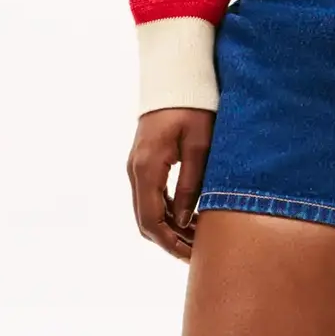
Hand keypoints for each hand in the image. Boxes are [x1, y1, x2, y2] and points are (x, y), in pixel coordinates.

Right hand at [129, 106, 214, 260]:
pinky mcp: (144, 164)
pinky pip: (151, 198)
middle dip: (170, 241)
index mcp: (147, 167)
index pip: (151, 220)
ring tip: (199, 239)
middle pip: (145, 221)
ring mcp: (137, 168)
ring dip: (170, 229)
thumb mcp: (199, 146)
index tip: (193, 256)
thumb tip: (183, 221)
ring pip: (147, 211)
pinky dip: (168, 214)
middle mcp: (135, 171)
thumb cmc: (193, 107)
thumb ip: (191, 185)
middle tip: (199, 254)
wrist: (175, 79)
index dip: (170, 243)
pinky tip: (190, 219)